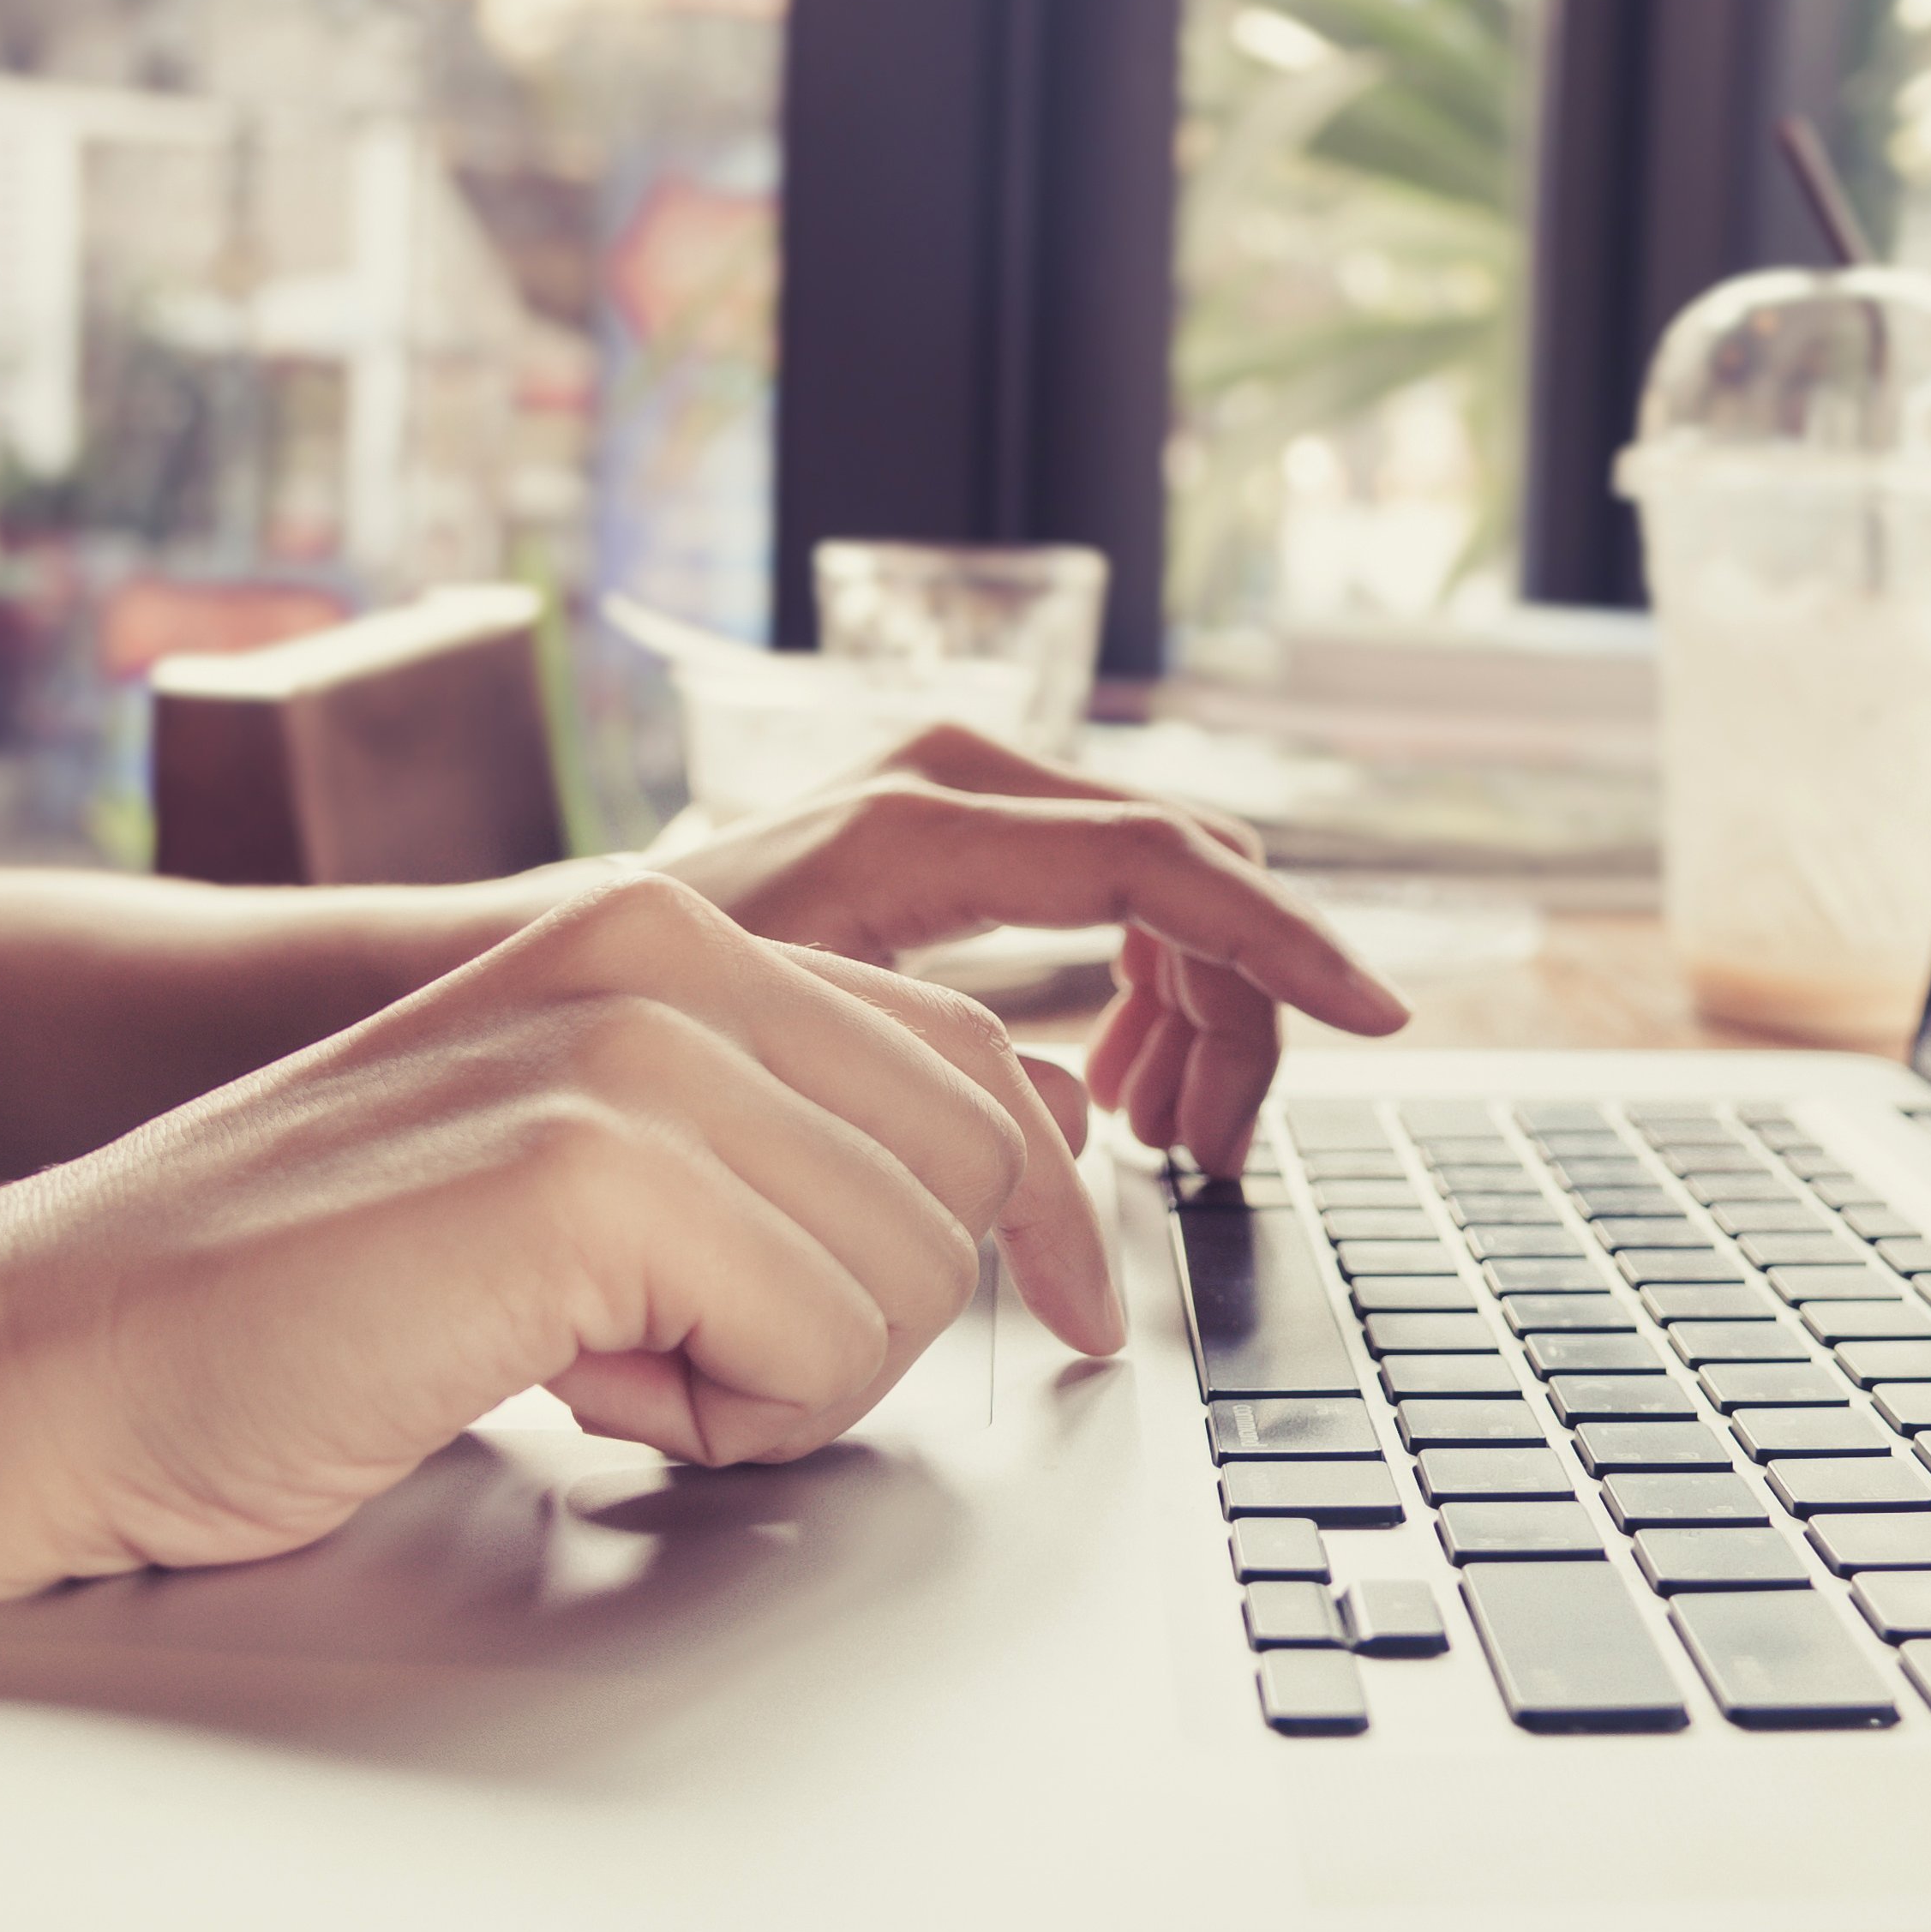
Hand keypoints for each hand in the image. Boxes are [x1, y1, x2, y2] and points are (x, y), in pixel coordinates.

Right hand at [0, 872, 1123, 1605]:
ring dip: (786, 1383)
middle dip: (877, 1317)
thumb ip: (749, 1144)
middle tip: (699, 1374)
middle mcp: (667, 945)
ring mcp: (632, 1043)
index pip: (974, 1056)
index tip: (1072, 1317)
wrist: (45, 1364)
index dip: (1041, 1207)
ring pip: (915, 1264)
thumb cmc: (289, 1306)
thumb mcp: (572, 1172)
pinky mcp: (592, 1167)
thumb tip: (966, 1207)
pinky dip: (722, 1424)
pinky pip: (823, 1345)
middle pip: (979, 1157)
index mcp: (669, 930)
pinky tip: (566, 1393)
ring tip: (604, 1373)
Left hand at [644, 722, 1405, 1175]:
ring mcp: (975, 791)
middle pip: (1198, 877)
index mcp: (928, 828)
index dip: (1284, 948)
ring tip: (1165, 1137)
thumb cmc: (651, 1015)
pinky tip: (1117, 1087)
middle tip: (1208, 1155)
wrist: (554, 956)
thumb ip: (958, 1083)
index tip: (1376, 1012)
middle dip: (1240, 1019)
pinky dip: (1151, 991)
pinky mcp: (976, 828)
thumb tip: (1093, 1124)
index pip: (1168, 864)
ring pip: (1179, 888)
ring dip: (1200, 1016)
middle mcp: (966, 776)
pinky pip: (1129, 894)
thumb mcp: (805, 1056)